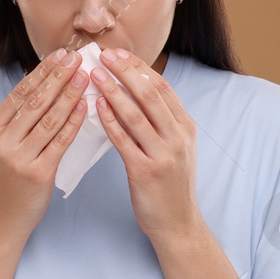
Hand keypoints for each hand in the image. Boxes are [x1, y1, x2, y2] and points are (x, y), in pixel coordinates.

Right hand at [0, 49, 89, 239]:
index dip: (42, 72)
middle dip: (58, 76)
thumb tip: (43, 89)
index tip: (60, 55)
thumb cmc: (7, 181)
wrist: (2, 219)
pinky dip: (73, 122)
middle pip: (35, 101)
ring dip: (69, 94)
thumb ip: (16, 122)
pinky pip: (60, 141)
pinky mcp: (38, 173)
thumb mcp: (1, 147)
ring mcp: (19, 157)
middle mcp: (3, 141)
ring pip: (48, 118)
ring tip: (85, 76)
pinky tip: (85, 107)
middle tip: (76, 57)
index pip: (20, 93)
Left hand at [89, 47, 199, 244]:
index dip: (139, 68)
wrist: (178, 224)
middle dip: (124, 71)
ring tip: (93, 76)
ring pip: (135, 114)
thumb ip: (162, 124)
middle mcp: (178, 138)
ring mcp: (163, 155)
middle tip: (102, 55)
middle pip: (149, 95)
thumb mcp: (176, 150)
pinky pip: (124, 140)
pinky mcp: (146, 172)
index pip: (161, 88)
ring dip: (112, 91)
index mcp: (186, 128)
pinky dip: (109, 121)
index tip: (118, 54)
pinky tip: (96, 107)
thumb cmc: (170, 186)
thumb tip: (135, 93)